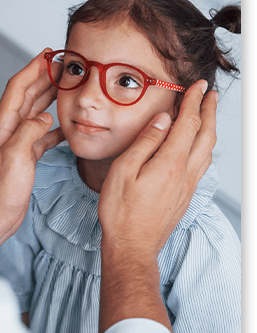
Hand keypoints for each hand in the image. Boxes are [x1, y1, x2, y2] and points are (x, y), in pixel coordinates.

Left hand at [0, 48, 63, 239]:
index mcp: (4, 124)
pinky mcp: (27, 153)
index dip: (32, 68)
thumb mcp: (16, 156)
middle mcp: (10, 128)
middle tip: (63, 66)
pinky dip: (55, 124)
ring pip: (37, 111)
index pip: (18, 87)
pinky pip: (43, 132)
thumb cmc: (1, 190)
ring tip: (67, 86)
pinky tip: (67, 122)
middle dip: (45, 77)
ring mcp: (18, 140)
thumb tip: (46, 117)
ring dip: (51, 97)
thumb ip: (31, 131)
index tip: (48, 54)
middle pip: (29, 95)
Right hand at [98, 80, 217, 258]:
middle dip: (210, 110)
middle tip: (211, 94)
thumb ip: (145, 142)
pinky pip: (202, 165)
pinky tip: (199, 147)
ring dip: (210, 128)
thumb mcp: (124, 170)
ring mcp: (187, 186)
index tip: (199, 86)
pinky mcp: (185, 196)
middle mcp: (185, 173)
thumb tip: (162, 120)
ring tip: (208, 114)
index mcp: (170, 163)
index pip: (188, 123)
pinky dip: (205, 147)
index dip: (194, 102)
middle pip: (206, 135)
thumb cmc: (122, 211)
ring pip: (208, 150)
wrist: (132, 247)